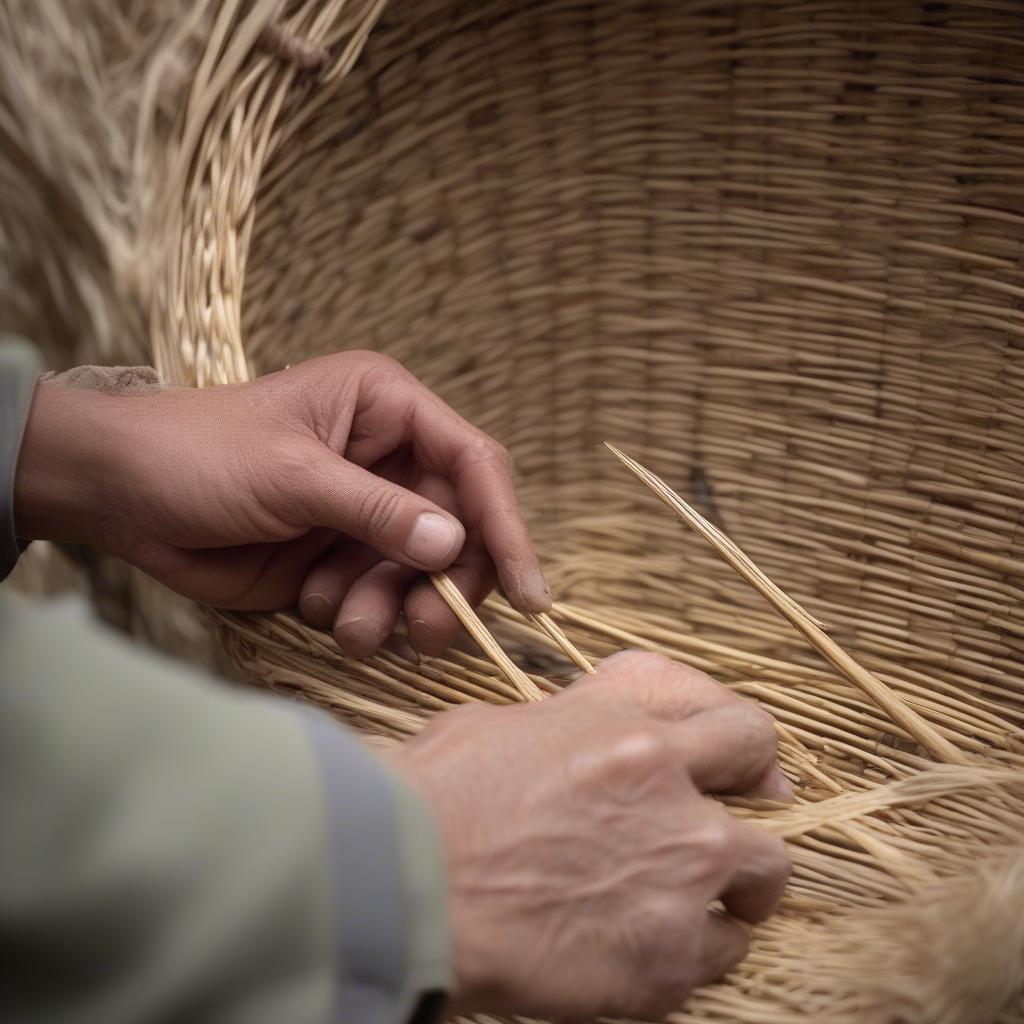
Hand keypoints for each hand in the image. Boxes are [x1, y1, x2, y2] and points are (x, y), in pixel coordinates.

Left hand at [13, 351, 548, 655]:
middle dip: (444, 585)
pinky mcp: (339, 561)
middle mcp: (389, 461)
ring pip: (420, 577)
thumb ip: (376, 512)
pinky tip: (310, 601)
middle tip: (428, 630)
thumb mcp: (293, 475)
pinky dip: (355, 615)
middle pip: (458, 533)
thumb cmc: (199, 454)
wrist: (118, 494)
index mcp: (388, 408)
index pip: (473, 466)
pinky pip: (378, 601)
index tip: (530, 592)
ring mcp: (365, 515)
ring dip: (393, 609)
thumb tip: (454, 546)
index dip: (505, 528)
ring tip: (349, 623)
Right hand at [394, 652, 792, 1019]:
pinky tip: (645, 946)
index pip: (744, 727)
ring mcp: (679, 880)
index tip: (739, 773)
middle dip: (750, 816)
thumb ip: (577, 721)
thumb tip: (595, 730)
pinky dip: (693, 951)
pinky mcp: (666, 961)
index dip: (745, 752)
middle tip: (717, 838)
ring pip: (762, 883)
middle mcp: (674, 798)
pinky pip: (722, 955)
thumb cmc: (437, 798)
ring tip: (682, 901)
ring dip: (731, 890)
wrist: (404, 888)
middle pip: (770, 804)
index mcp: (633, 733)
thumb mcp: (506, 721)